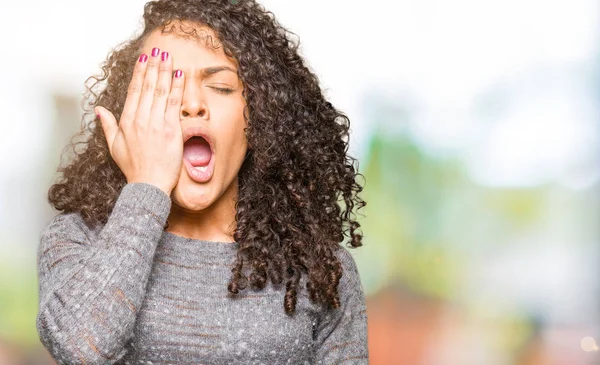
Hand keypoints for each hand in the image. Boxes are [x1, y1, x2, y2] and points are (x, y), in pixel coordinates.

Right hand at [96, 48, 184, 195]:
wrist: (149, 185)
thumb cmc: (134, 168)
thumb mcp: (114, 147)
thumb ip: (107, 125)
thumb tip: (99, 109)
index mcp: (127, 121)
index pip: (134, 90)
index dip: (139, 73)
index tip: (144, 59)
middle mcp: (141, 119)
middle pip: (148, 86)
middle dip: (154, 66)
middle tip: (158, 51)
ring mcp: (156, 123)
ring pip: (161, 91)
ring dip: (165, 71)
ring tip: (169, 57)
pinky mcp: (171, 130)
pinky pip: (174, 104)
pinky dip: (177, 88)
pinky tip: (180, 75)